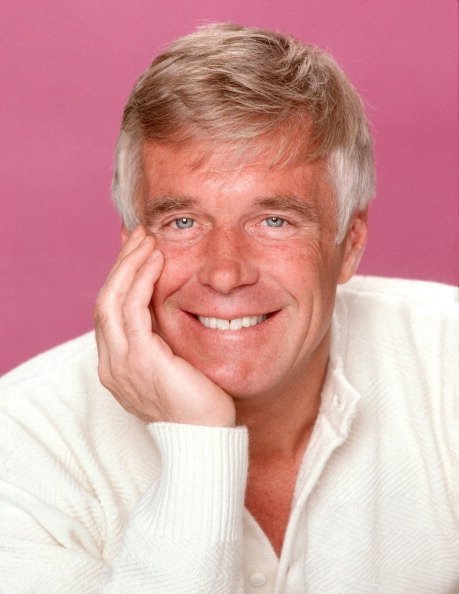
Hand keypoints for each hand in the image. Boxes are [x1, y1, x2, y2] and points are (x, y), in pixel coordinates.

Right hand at [94, 226, 235, 426]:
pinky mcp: (141, 360)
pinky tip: (156, 262)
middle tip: (138, 235)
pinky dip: (142, 281)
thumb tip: (167, 309)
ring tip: (146, 240)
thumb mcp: (172, 366)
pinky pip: (133, 310)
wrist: (205, 439)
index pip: (109, 312)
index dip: (120, 278)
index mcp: (116, 366)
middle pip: (104, 301)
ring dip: (128, 265)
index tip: (136, 252)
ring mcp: (121, 364)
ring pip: (111, 300)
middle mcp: (111, 364)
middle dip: (121, 264)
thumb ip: (160, 340)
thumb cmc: (197, 404)